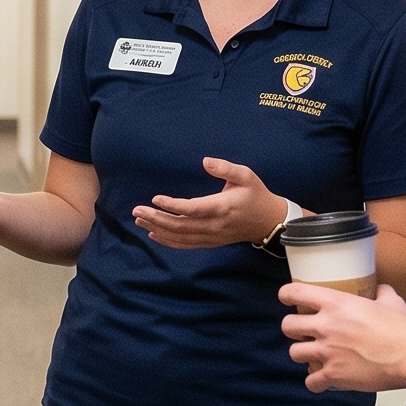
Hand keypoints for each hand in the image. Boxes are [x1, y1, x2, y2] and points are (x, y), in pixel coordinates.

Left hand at [134, 158, 289, 248]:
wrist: (268, 221)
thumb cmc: (255, 194)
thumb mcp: (246, 175)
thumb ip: (225, 168)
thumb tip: (205, 161)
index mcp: (222, 207)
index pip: (192, 209)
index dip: (172, 205)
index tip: (155, 198)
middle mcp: (215, 225)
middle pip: (180, 226)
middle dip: (156, 218)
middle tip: (136, 210)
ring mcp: (212, 236)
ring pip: (180, 237)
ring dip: (158, 229)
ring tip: (139, 219)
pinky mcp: (210, 242)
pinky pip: (186, 245)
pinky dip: (168, 241)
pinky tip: (154, 234)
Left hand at [280, 280, 405, 392]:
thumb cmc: (402, 328)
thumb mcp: (390, 301)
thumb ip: (381, 292)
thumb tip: (381, 288)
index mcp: (335, 303)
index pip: (294, 293)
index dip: (286, 296)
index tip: (288, 299)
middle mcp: (326, 326)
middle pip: (287, 326)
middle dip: (293, 330)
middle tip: (304, 333)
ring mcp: (327, 352)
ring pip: (294, 353)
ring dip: (303, 355)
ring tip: (315, 356)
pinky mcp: (334, 374)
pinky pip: (310, 381)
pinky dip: (315, 382)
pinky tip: (323, 380)